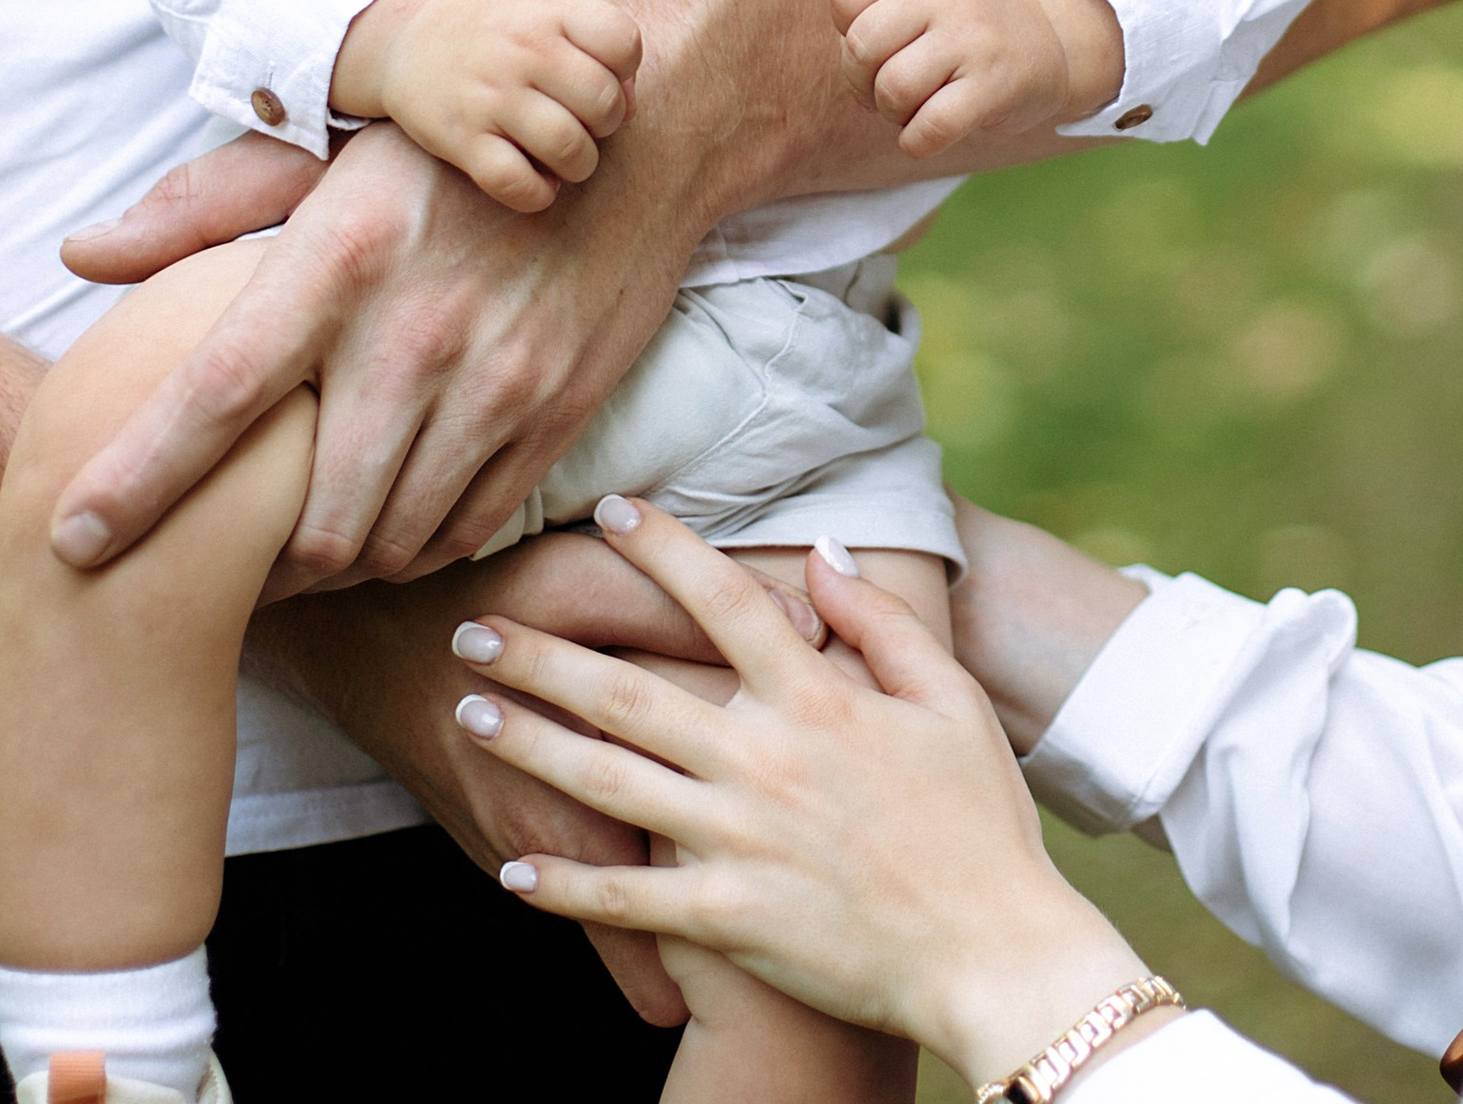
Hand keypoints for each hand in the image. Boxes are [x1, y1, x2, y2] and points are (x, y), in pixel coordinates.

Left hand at [48, 121, 691, 586]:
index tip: (71, 539)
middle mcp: (416, 332)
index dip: (138, 480)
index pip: (217, 394)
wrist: (629, 145)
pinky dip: (412, 549)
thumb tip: (81, 254)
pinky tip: (386, 526)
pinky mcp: (556, 412)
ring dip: (335, 565)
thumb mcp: (332, 153)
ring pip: (388, 538)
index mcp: (340, 258)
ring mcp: (496, 380)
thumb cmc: (454, 151)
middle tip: (217, 564)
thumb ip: (205, 205)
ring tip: (299, 552)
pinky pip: (464, 528)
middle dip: (253, 565)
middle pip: (308, 515)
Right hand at [249, 530, 829, 1027]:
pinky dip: (632, 958)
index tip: (878, 813)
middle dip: (777, 894)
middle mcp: (603, 765)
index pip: (743, 732)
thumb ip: (698, 594)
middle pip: (705, 837)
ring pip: (645, 906)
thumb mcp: (601, 572)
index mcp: (641, 686)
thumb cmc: (508, 587)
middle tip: (854, 940)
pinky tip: (670, 1001)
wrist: (386, 638)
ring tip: (772, 997)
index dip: (812, 769)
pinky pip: (589, 919)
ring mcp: (556, 818)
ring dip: (703, 952)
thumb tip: (803, 611)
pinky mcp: (520, 848)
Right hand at [332, 0, 642, 214]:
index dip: (626, 69)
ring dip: (580, 163)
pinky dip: (538, 193)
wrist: (405, 35)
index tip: (604, 76)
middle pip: (604, 103)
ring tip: (567, 155)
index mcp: (549, 12)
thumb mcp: (543, 6)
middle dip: (607, 122)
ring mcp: (489, 97)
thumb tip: (631, 105)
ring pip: (569, 149)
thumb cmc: (495, 25)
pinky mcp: (459, 139)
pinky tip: (538, 181)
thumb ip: (594, 40)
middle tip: (586, 121)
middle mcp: (522, 52)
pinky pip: (516, 184)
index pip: (624, 42)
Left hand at [452, 499, 1163, 1087]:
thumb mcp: (949, 700)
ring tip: (466, 717)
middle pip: (628, 692)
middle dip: (542, 655)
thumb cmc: (981, 820)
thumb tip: (821, 553)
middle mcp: (764, 760)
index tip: (607, 508)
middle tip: (473, 627)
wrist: (995, 953)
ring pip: (608, 784)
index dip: (660, 549)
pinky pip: (629, 901)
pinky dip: (566, 887)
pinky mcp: (730, 918)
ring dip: (529, 747)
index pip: (720, 601)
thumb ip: (881, 622)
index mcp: (817, 698)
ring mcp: (740, 841)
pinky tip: (511, 871)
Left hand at [830, 0, 1124, 157]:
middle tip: (887, 86)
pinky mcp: (995, 85)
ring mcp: (975, 37)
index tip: (881, 41)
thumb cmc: (966, 18)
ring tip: (914, 105)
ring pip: (891, 90)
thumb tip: (851, 62)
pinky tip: (926, 133)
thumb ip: (875, 5)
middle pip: (860, 46)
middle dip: (860, 80)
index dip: (846, 28)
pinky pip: (930, 128)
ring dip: (892, 112)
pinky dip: (915, 141)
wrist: (1055, 33)